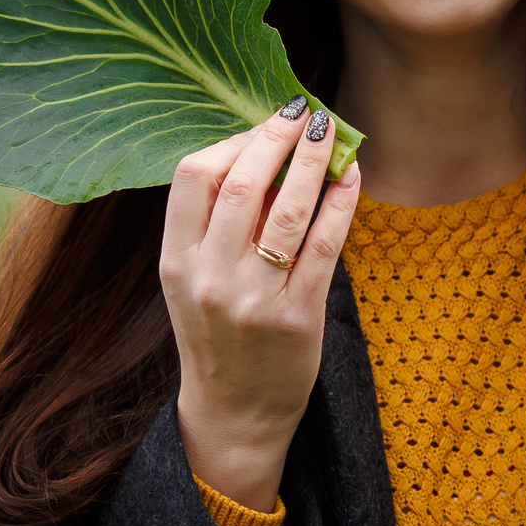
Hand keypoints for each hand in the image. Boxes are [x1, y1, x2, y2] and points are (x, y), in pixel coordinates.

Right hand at [161, 98, 362, 512]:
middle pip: (242, 185)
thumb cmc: (217, 334)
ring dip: (314, 162)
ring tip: (332, 132)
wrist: (234, 412)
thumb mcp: (191, 281)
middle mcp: (209, 278)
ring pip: (287, 210)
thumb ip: (213, 223)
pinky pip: (325, 245)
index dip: (233, 140)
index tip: (263, 123)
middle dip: (276, 138)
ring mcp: (254, 300)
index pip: (193, 177)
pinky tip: (350, 178)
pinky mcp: (298, 317)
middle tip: (304, 113)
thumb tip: (261, 148)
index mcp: (175, 262)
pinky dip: (341, 204)